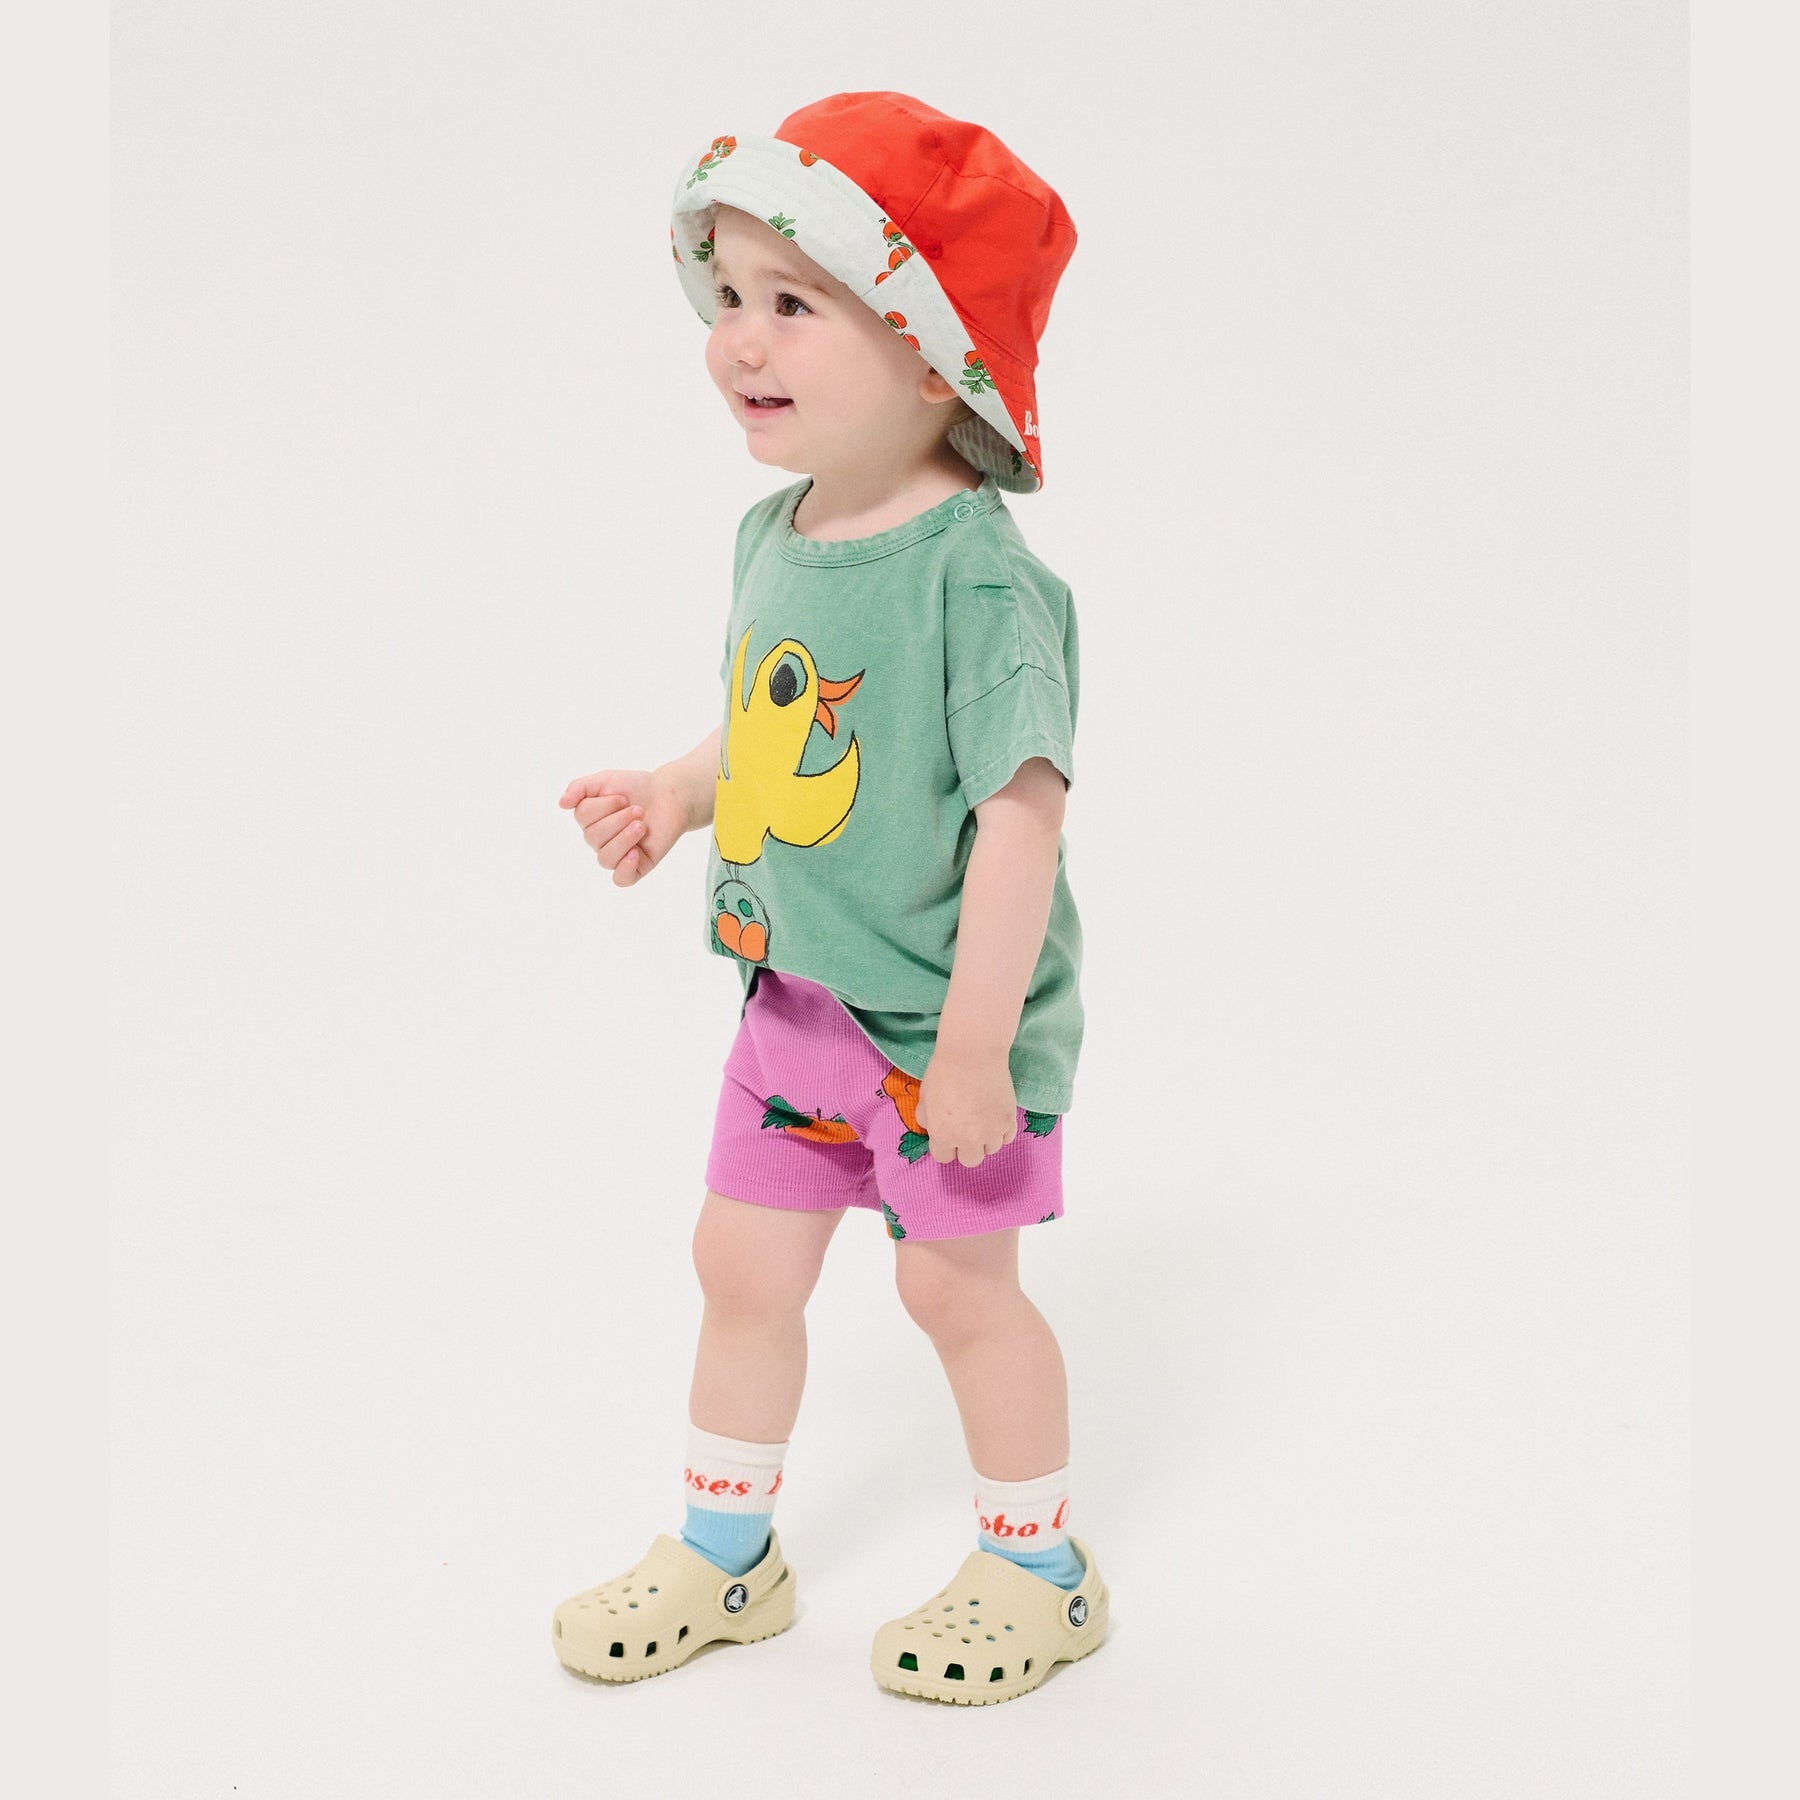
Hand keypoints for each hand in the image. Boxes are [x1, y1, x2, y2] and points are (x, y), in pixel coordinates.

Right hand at [559, 767, 687, 886]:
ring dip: (624, 838)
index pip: (583, 816)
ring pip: (605, 858)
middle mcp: (599, 840)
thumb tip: (561, 804)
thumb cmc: (636, 788)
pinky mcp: (637, 867)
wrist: (669, 796)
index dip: (605, 805)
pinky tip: (635, 853)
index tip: (624, 797)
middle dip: (618, 819)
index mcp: (589, 820)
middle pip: (593, 837)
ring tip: (642, 825)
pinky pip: (621, 879)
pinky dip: (624, 868)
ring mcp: (618, 855)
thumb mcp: (605, 780)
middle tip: (639, 810)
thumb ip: (580, 788)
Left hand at [914, 1045, 1018, 1168]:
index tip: (948, 1132)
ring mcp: (992, 1131)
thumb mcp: (925, 1096)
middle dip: (966, 1147)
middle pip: (970, 1160)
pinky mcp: (1009, 1120)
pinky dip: (1001, 1131)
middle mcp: (968, 1139)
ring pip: (991, 1149)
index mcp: (943, 1135)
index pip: (944, 1157)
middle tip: (966, 1128)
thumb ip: (926, 1118)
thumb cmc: (944, 1072)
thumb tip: (932, 1126)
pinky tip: (995, 1117)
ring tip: (982, 1118)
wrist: (973, 1053)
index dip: (945, 1144)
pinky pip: (1007, 1138)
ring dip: (986, 1138)